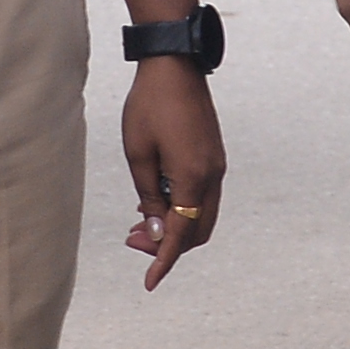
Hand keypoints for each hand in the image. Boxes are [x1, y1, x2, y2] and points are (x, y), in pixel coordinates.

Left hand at [118, 59, 225, 286]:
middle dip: (168, 244)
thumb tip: (157, 231)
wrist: (174, 66)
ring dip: (175, 226)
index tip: (150, 283)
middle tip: (132, 239)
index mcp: (194, 177)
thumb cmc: (148, 106)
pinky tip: (155, 201)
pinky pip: (203, 196)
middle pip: (198, 231)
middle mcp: (213, 176)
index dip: (164, 261)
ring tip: (140, 223)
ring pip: (202, 215)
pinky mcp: (213, 157)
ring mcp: (217, 166)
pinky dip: (182, 208)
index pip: (181, 234)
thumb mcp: (138, 154)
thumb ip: (149, 196)